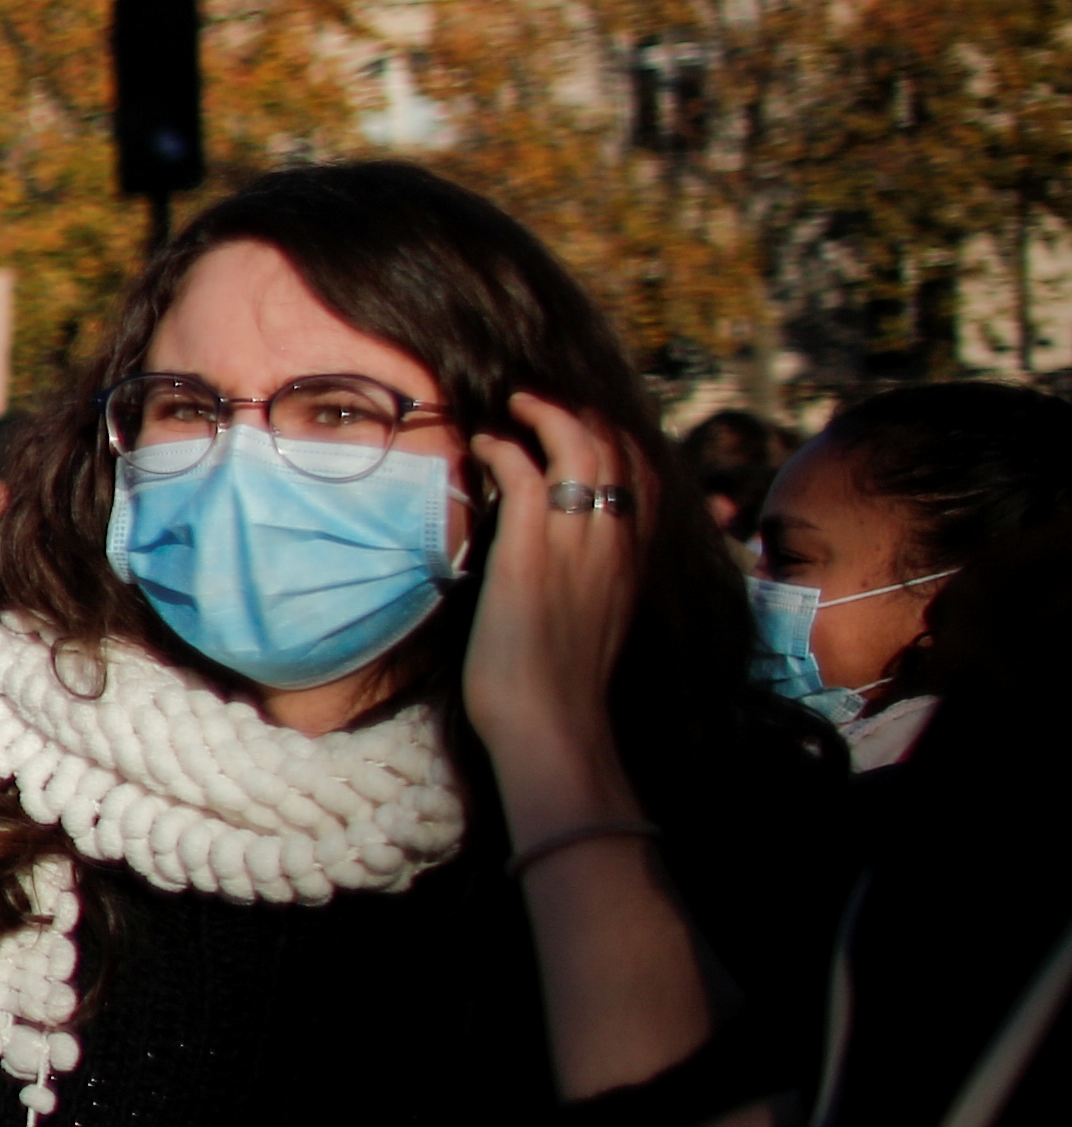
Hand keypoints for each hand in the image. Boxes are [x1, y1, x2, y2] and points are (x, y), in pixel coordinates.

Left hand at [458, 392, 645, 800]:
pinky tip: (481, 445)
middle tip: (539, 404)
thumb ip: (600, 581)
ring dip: (543, 415)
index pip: (645, 474)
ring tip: (515, 405)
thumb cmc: (565, 683)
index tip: (585, 423)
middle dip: (578, 414)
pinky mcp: (530, 552)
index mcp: (634, 558)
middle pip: (614, 449)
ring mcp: (575, 543)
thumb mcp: (600, 621)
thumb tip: (585, 563)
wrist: (552, 722)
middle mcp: (614, 542)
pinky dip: (502, 447)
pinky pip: (523, 473)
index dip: (616, 437)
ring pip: (576, 447)